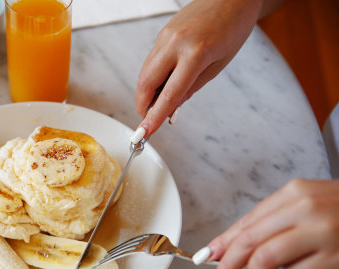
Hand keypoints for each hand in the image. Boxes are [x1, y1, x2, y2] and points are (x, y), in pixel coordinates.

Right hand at [135, 0, 265, 135]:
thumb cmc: (232, 28)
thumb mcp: (218, 65)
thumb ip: (192, 87)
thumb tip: (171, 106)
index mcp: (195, 54)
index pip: (169, 95)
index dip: (154, 118)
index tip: (144, 133)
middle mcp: (175, 44)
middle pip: (145, 83)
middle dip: (143, 105)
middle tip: (149, 119)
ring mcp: (165, 37)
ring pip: (145, 72)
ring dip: (147, 92)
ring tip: (160, 101)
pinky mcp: (162, 34)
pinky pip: (151, 61)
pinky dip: (152, 76)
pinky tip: (163, 83)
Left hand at [198, 179, 338, 268]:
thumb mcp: (307, 206)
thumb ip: (271, 222)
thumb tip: (228, 247)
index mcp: (294, 193)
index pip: (247, 221)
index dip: (222, 242)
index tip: (204, 257)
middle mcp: (306, 208)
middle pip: (249, 240)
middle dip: (228, 264)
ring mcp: (322, 232)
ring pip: (265, 259)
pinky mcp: (336, 256)